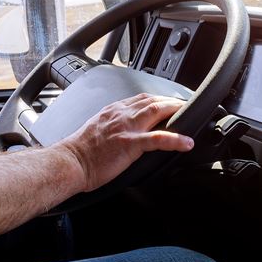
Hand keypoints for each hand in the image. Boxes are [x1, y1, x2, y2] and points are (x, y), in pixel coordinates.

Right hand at [57, 94, 193, 192]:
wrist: (69, 162)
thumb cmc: (80, 152)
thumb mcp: (99, 130)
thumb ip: (115, 126)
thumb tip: (127, 131)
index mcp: (114, 111)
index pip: (142, 98)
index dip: (160, 99)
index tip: (171, 102)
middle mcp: (121, 114)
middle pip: (153, 100)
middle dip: (173, 101)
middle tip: (188, 106)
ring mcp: (126, 128)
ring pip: (157, 112)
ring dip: (176, 112)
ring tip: (191, 116)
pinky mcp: (129, 144)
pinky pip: (157, 139)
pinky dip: (175, 139)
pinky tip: (187, 142)